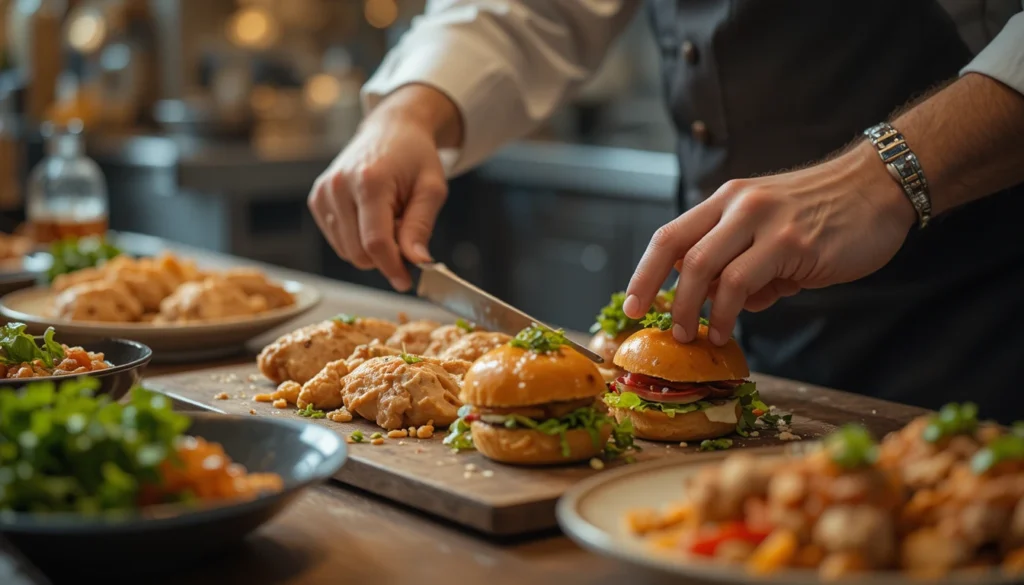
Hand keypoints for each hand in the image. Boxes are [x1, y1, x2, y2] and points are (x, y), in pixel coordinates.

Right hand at [307, 85, 461, 290]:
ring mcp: (323, 193)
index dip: (392, 268)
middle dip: (386, 256)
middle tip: (405, 234)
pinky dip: (358, 240)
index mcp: (369, 182)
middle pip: (358, 252)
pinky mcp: (316, 199)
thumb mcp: (431, 189)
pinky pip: (338, 241)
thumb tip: (418, 262)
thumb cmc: (415, 157)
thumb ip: (421, 227)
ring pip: (347, 251)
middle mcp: (339, 187)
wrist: (391, 129)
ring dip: (372, 248)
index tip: (406, 283)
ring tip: (389, 218)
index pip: (376, 243)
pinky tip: (371, 217)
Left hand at [622, 141, 917, 345]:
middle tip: (662, 329)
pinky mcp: (791, 244)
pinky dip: (726, 312)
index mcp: (727, 200)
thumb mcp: (772, 231)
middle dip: (658, 294)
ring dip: (691, 309)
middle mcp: (738, 204)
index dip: (645, 272)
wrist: (880, 188)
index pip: (670, 235)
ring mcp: (763, 221)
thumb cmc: (827, 215)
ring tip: (693, 336)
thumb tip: (723, 304)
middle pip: (677, 250)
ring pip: (703, 267)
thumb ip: (744, 263)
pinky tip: (726, 330)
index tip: (632, 304)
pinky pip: (741, 283)